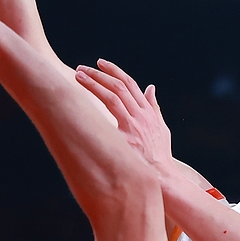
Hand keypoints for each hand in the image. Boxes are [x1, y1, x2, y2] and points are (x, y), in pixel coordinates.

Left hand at [74, 60, 175, 174]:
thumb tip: (151, 88)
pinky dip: (95, 106)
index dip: (114, 72)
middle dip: (99, 74)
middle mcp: (141, 114)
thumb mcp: (161, 128)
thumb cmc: (159, 155)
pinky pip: (108, 116)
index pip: (130, 84)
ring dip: (93, 83)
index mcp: (148, 111)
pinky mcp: (127, 136)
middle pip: (119, 86)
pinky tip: (79, 102)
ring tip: (77, 75)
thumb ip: (154, 107)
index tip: (100, 64)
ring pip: (112, 96)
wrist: (162, 176)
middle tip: (82, 67)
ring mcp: (134, 124)